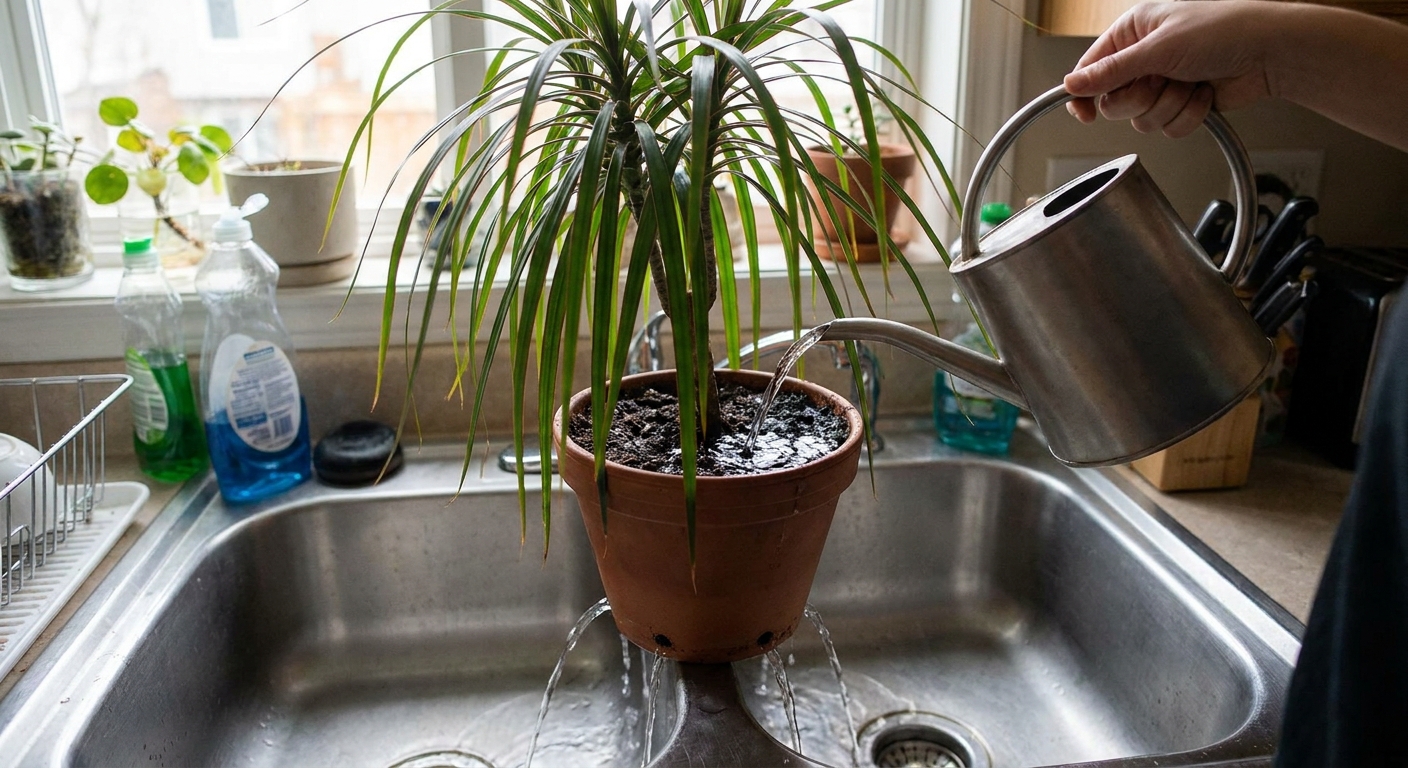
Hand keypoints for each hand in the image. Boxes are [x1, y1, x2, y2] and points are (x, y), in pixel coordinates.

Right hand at [1064, 1, 1277, 137]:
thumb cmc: (1223, 31)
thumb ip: (1111, 71)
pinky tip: (1204, 94)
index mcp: (1132, 32)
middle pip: (1114, 101)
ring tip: (1191, 83)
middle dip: (1141, 98)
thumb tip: (1071, 84)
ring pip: (1141, 119)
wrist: (1270, 52)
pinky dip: (1187, 115)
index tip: (1085, 114)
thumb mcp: (1158, 48)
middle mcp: (1144, 58)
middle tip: (1161, 81)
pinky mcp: (1182, 103)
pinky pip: (1167, 127)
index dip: (1084, 94)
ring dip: (1169, 106)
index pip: (1090, 69)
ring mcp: (1164, 82)